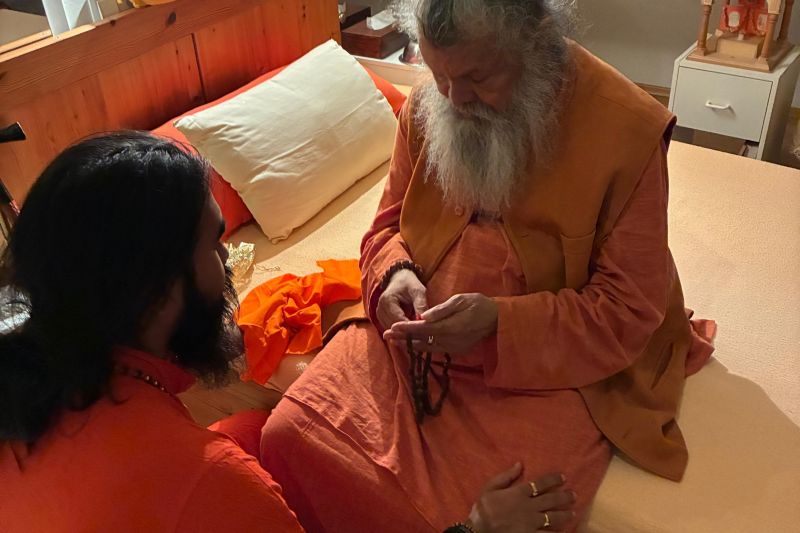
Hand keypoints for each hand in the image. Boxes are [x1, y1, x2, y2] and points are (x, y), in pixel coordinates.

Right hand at [376, 268, 427, 329]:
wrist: (399, 279)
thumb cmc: (410, 284)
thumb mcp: (418, 291)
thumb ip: (421, 305)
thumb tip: (424, 320)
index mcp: (387, 300)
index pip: (398, 320)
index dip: (411, 328)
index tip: (423, 332)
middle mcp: (379, 309)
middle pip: (393, 328)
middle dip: (407, 332)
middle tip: (422, 336)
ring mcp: (379, 314)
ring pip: (391, 331)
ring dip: (403, 333)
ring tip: (417, 335)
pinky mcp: (381, 318)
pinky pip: (390, 329)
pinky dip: (400, 331)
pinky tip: (410, 332)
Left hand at [383, 293, 497, 353]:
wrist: (497, 319)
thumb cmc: (478, 304)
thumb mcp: (461, 300)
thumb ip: (442, 309)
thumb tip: (424, 316)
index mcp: (451, 326)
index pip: (424, 329)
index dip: (407, 329)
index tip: (392, 327)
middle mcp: (451, 340)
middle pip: (423, 341)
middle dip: (403, 338)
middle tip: (386, 336)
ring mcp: (455, 347)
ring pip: (428, 348)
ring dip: (410, 344)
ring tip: (395, 341)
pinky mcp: (457, 350)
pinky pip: (436, 350)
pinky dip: (422, 347)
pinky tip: (413, 344)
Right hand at [467, 463, 575, 532]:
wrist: (479, 530)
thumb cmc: (483, 508)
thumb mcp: (489, 488)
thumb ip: (506, 476)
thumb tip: (520, 464)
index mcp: (519, 493)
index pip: (540, 484)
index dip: (554, 480)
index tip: (563, 478)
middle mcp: (529, 507)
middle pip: (551, 500)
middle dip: (565, 496)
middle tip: (574, 495)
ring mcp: (531, 523)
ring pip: (553, 518)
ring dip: (565, 514)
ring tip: (573, 513)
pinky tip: (564, 532)